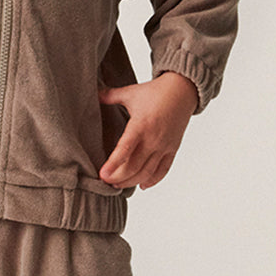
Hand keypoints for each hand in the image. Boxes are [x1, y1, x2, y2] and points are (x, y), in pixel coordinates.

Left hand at [97, 71, 198, 189]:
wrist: (183, 90)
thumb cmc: (155, 91)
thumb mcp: (130, 93)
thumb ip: (110, 95)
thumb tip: (92, 92)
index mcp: (140, 125)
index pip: (125, 150)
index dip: (113, 165)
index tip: (102, 175)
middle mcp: (153, 139)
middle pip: (134, 167)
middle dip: (118, 178)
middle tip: (105, 181)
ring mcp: (164, 146)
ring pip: (147, 172)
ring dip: (132, 182)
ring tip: (118, 185)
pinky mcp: (172, 149)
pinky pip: (163, 170)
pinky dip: (153, 180)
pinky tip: (142, 185)